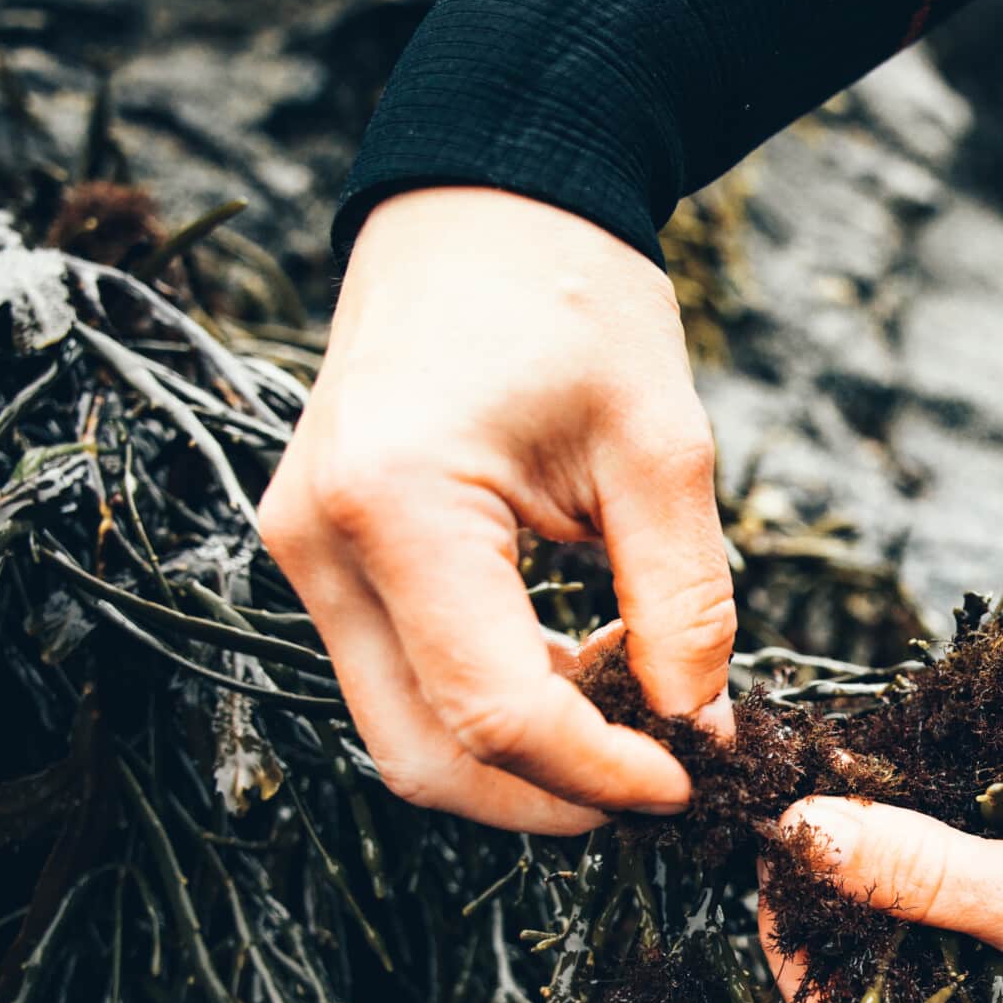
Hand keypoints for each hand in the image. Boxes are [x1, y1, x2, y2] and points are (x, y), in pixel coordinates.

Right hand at [260, 188, 735, 832]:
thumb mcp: (662, 447)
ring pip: (406, 733)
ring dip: (524, 760)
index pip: (495, 711)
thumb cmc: (574, 299)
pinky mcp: (325, 556)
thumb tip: (696, 730)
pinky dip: (495, 708)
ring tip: (638, 716)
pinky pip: (404, 679)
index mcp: (397, 502)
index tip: (690, 780)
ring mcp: (305, 552)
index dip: (600, 772)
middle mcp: (320, 542)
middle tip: (664, 782)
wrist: (484, 205)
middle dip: (550, 797)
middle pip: (425, 756)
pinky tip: (588, 669)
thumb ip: (684, 602)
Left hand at [768, 776, 1002, 1002]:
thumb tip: (804, 833)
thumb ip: (929, 877)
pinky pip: (935, 858)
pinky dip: (904, 812)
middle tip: (785, 790)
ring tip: (819, 770)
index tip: (769, 852)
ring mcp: (994, 949)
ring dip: (857, 837)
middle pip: (858, 950)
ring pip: (890, 897)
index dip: (794, 938)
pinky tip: (875, 763)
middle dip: (822, 876)